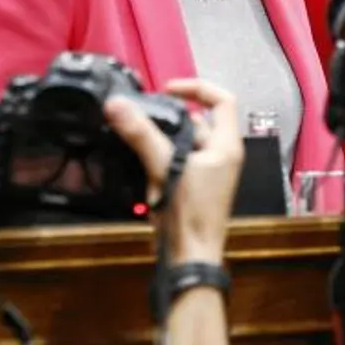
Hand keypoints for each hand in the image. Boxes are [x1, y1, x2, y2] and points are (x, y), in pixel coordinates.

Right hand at [106, 78, 243, 264]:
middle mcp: (221, 156)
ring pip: (180, 143)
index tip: (168, 89)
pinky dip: (156, 161)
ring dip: (158, 144)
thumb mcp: (165, 167)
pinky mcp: (191, 185)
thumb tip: (117, 104)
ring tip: (140, 151)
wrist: (190, 256)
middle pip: (196, 121)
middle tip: (141, 120)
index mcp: (227, 146)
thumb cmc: (190, 214)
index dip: (198, 88)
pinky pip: (173, 162)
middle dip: (167, 120)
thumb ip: (142, 134)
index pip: (223, 101)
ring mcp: (207, 172)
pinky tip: (140, 168)